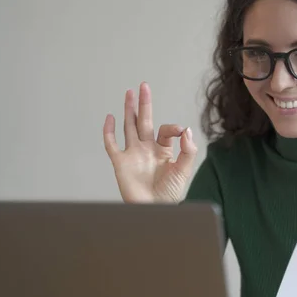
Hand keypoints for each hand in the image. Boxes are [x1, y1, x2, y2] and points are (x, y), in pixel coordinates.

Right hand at [103, 82, 197, 202]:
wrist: (156, 210)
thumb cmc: (170, 194)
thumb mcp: (184, 170)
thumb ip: (187, 150)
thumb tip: (186, 129)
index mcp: (163, 150)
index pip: (166, 131)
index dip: (173, 127)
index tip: (180, 131)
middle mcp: (147, 149)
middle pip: (144, 121)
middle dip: (144, 104)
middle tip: (143, 86)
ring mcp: (133, 154)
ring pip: (129, 127)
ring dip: (129, 110)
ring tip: (129, 93)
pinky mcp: (120, 163)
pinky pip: (112, 144)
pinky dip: (109, 131)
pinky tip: (110, 118)